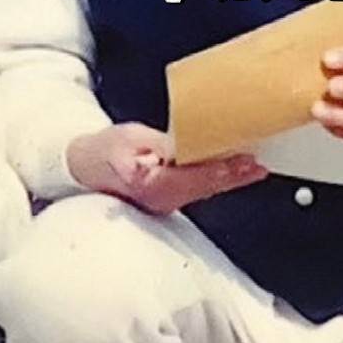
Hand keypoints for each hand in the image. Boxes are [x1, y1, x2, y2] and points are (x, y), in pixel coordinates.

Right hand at [66, 122, 266, 215]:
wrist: (85, 168)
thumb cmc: (104, 152)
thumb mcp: (128, 139)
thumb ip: (158, 144)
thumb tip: (184, 145)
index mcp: (147, 184)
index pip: (190, 179)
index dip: (219, 171)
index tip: (241, 163)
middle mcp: (159, 200)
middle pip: (203, 188)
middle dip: (233, 177)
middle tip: (257, 166)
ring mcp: (165, 203)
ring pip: (204, 191)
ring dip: (230, 179)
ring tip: (253, 167)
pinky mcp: (170, 199)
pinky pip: (198, 189)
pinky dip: (217, 179)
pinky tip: (234, 170)